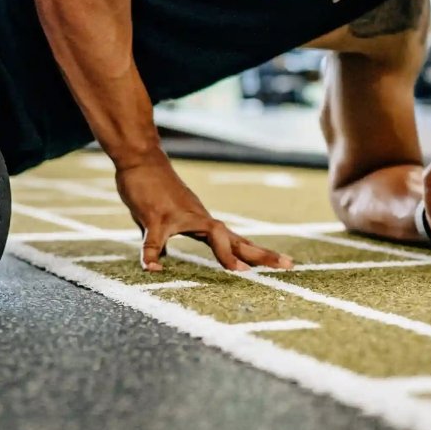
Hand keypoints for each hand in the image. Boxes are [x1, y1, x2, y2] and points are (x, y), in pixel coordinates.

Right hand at [115, 156, 292, 272]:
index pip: (235, 240)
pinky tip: (152, 269)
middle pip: (235, 239)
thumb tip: (158, 258)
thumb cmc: (151, 188)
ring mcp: (179, 217)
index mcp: (201, 221)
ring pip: (211, 234)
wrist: (141, 158)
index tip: (279, 264)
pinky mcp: (156, 216)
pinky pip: (155, 239)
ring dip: (226, 252)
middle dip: (261, 253)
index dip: (256, 253)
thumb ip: (161, 241)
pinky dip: (152, 254)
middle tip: (289, 265)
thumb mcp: (160, 220)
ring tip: (241, 271)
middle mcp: (198, 219)